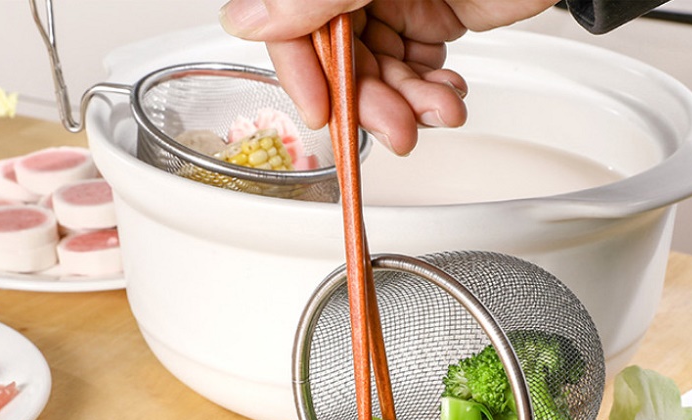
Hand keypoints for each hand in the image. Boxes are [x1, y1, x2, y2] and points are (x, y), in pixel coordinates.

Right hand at [219, 0, 556, 153]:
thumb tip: (242, 18)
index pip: (293, 20)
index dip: (302, 72)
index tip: (321, 113)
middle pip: (340, 56)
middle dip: (372, 100)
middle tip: (399, 130)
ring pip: (380, 72)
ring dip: (408, 104)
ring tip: (441, 111)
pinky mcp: (432, 18)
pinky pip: (415, 71)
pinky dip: (431, 93)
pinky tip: (449, 94)